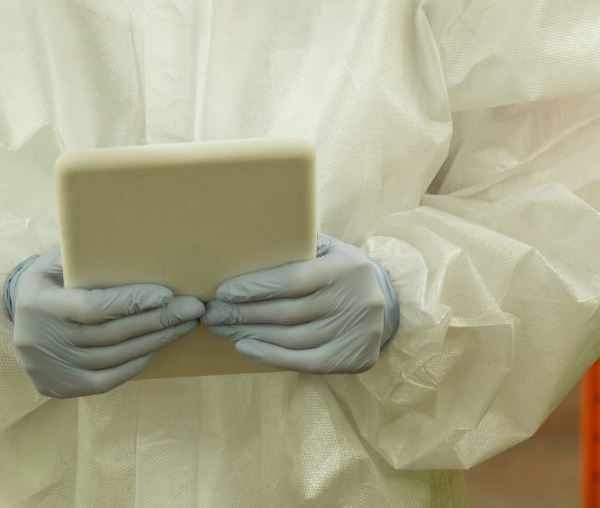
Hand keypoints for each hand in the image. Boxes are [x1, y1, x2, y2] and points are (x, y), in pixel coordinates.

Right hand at [3, 250, 204, 398]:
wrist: (16, 321)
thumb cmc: (48, 281)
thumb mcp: (55, 261)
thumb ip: (85, 256)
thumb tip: (132, 243)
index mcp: (41, 304)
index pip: (93, 308)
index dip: (131, 302)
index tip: (166, 294)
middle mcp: (43, 341)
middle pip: (111, 334)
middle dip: (157, 320)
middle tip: (191, 308)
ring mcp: (53, 368)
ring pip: (114, 357)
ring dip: (155, 341)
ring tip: (183, 324)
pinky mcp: (63, 387)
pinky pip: (108, 379)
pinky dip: (136, 363)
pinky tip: (157, 346)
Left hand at [201, 235, 397, 373]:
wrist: (387, 300)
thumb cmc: (340, 270)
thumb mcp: (328, 248)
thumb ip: (298, 244)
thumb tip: (249, 239)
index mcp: (345, 267)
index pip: (292, 280)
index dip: (255, 287)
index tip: (223, 291)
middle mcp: (354, 301)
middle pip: (287, 312)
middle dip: (243, 313)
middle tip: (212, 314)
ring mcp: (355, 333)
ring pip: (291, 338)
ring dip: (251, 334)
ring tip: (223, 329)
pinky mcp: (351, 359)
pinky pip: (303, 361)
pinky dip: (271, 356)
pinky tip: (245, 348)